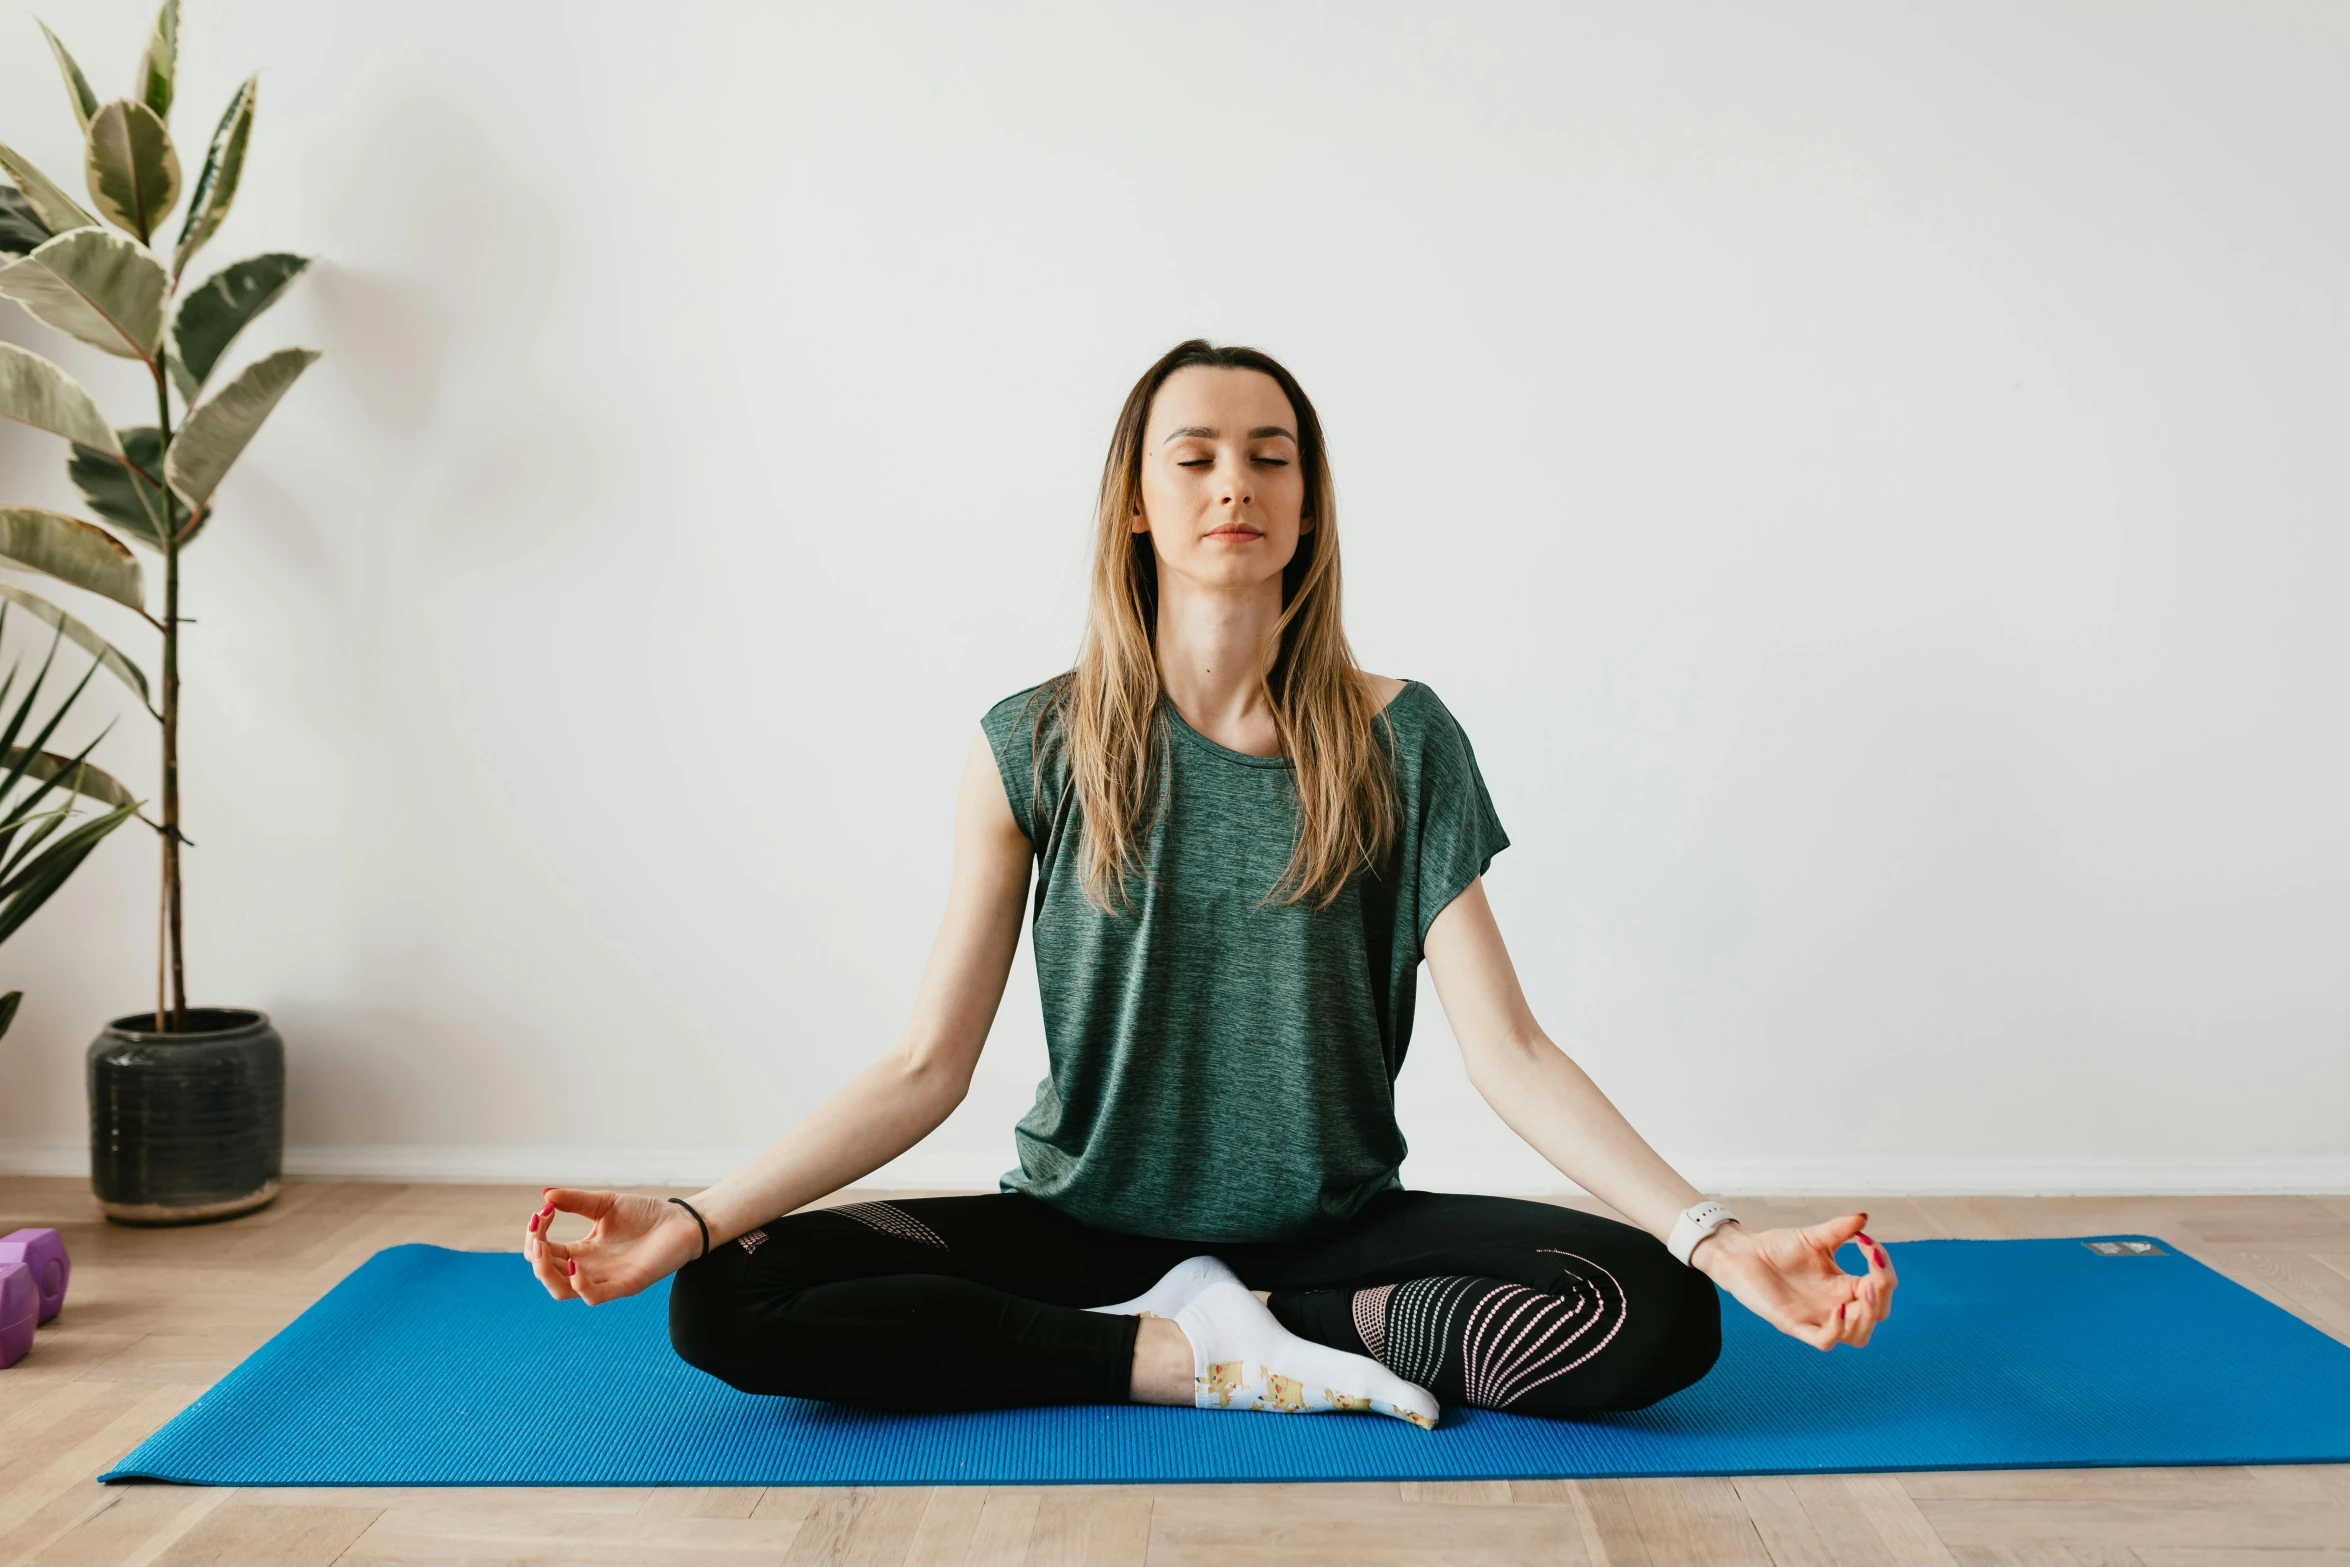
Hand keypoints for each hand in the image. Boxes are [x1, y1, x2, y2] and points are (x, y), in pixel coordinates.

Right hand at [523, 1187, 703, 1305]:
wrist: (682, 1221)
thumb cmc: (646, 1214)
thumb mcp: (605, 1204)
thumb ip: (576, 1201)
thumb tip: (545, 1194)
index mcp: (582, 1251)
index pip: (545, 1253)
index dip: (536, 1236)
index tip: (543, 1211)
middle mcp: (589, 1269)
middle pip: (547, 1275)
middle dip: (535, 1254)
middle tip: (539, 1229)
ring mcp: (606, 1279)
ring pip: (562, 1291)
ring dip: (547, 1272)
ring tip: (545, 1247)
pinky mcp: (626, 1285)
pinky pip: (594, 1296)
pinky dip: (579, 1286)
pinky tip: (575, 1266)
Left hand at [1690, 1211, 1895, 1349]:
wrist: (1742, 1253)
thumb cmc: (1778, 1247)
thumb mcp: (1813, 1237)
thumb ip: (1839, 1230)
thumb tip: (1864, 1217)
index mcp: (1844, 1285)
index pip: (1881, 1288)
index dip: (1884, 1270)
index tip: (1868, 1242)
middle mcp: (1836, 1305)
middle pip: (1876, 1314)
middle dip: (1882, 1295)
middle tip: (1875, 1272)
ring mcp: (1817, 1318)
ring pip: (1858, 1335)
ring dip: (1868, 1316)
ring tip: (1866, 1289)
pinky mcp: (1795, 1325)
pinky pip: (1825, 1341)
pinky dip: (1837, 1329)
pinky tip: (1839, 1308)